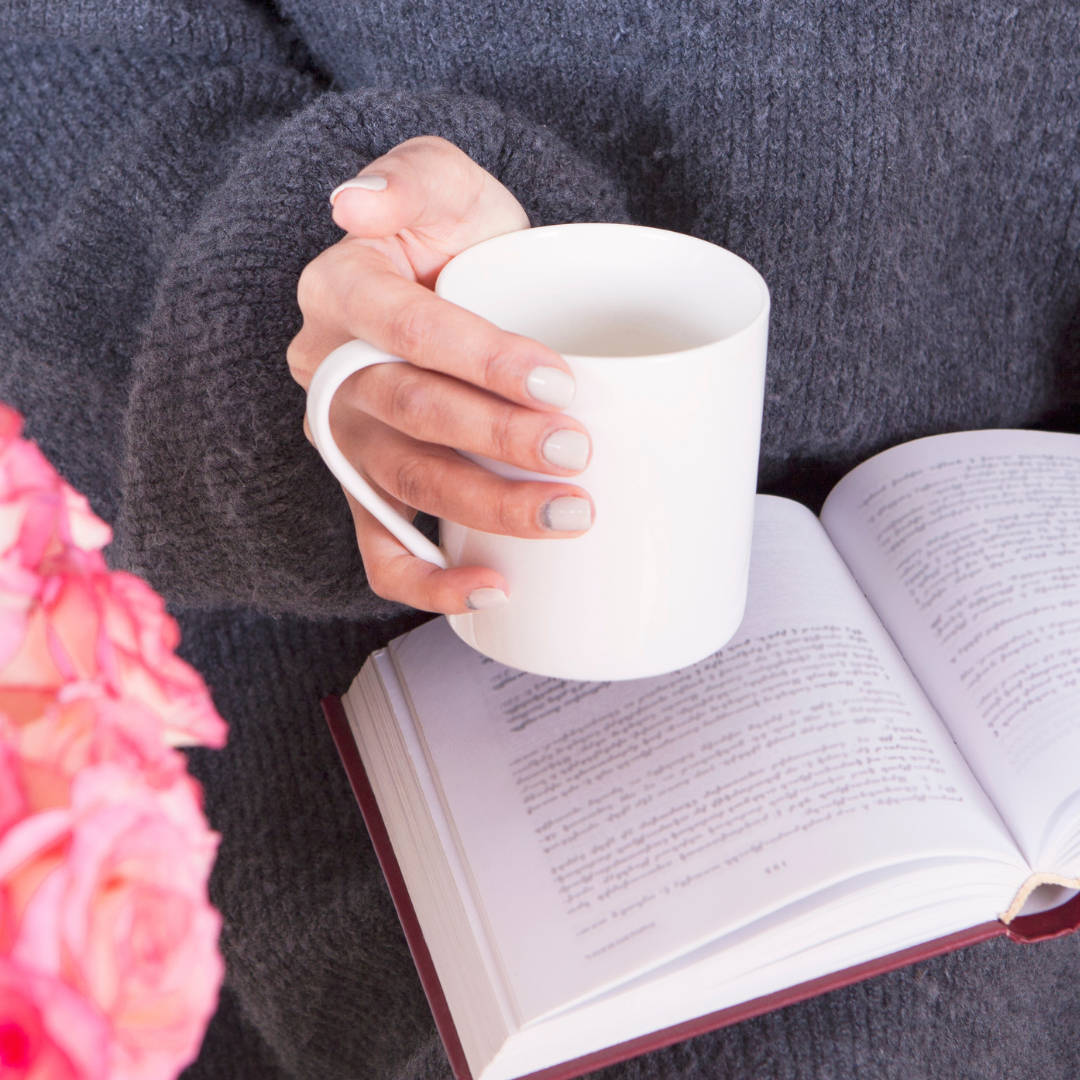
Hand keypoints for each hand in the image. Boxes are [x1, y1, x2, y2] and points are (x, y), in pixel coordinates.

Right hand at [288, 137, 591, 614]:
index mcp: (341, 292)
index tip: (560, 379)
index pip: (406, 329)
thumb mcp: (444, 182)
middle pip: (412, 413)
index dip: (481, 359)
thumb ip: (411, 178)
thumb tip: (352, 203)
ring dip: (489, 508)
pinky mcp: (369, 488)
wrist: (455, 286)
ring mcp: (348, 438)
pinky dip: (432, 581)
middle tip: (577, 452)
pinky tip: (494, 588)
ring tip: (569, 514)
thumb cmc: (458, 236)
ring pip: (407, 483)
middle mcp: (331, 371)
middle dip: (498, 440)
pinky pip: (382, 550)